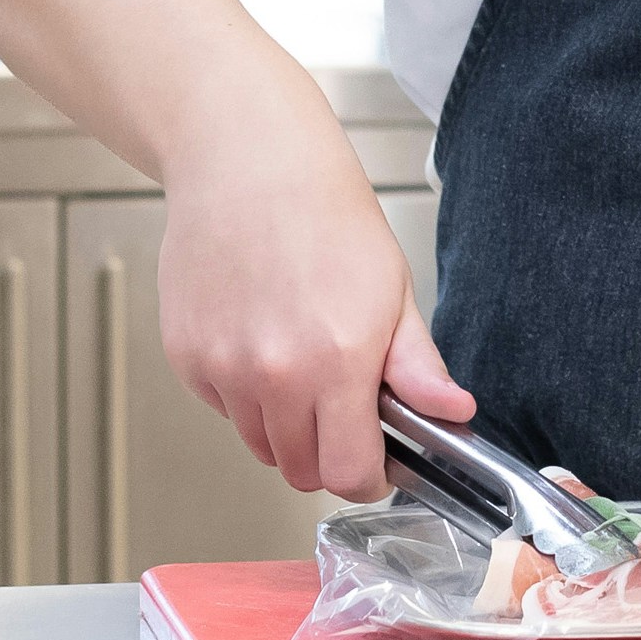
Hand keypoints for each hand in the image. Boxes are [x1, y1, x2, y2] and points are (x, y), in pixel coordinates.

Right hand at [155, 148, 472, 501]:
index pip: (346, 475)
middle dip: (325, 451)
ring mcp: (223, 369)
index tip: (374, 461)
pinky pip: (221, 407)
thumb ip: (417, 366)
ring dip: (282, 424)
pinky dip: (240, 392)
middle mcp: (274, 375)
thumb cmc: (324, 215)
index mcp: (338, 363)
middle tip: (339, 405)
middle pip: (299, 471)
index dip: (366, 476)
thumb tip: (454, 412)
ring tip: (298, 359)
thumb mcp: (392, 289)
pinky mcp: (186, 357)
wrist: (247, 163)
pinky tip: (257, 336)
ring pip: (258, 443)